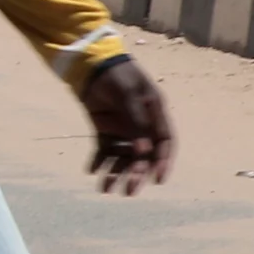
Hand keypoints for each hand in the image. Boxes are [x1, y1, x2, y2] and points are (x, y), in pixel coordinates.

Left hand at [82, 60, 173, 194]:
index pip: (164, 143)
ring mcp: (122, 127)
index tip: (158, 179)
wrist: (89, 61)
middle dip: (136, 174)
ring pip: (122, 155)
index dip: (163, 162)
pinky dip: (98, 160)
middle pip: (142, 155)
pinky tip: (91, 171)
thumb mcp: (129, 94)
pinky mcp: (104, 128)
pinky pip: (104, 148)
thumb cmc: (116, 74)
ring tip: (104, 188)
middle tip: (129, 191)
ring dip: (115, 172)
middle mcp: (141, 125)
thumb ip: (136, 122)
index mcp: (155, 114)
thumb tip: (142, 152)